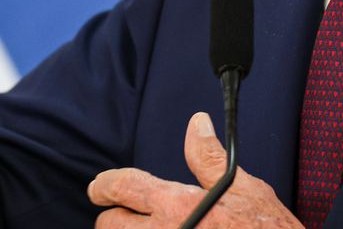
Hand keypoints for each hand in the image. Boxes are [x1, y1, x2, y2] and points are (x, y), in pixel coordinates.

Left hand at [89, 112, 299, 227]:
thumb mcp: (243, 187)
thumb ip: (209, 156)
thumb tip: (196, 124)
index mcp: (177, 205)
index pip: (123, 187)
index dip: (104, 184)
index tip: (99, 187)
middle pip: (109, 225)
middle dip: (111, 215)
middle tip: (120, 212)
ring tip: (140, 228)